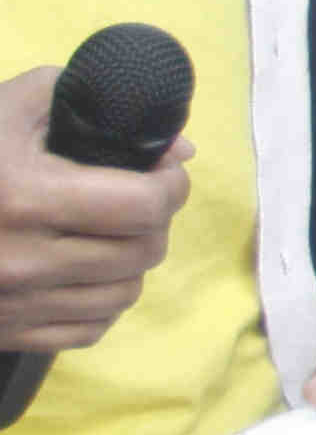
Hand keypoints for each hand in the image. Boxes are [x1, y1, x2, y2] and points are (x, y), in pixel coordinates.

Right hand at [0, 66, 189, 351]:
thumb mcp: (6, 110)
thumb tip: (179, 148)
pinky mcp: (5, 333)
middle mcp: (21, 259)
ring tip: (111, 235)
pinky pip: (90, 329)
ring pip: (125, 293)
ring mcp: (13, 303)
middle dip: (154, 220)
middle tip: (137, 199)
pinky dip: (100, 301)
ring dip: (131, 261)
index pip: (144, 205)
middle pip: (144, 251)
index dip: (170, 184)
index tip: (163, 171)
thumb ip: (89, 101)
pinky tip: (84, 272)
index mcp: (25, 197)